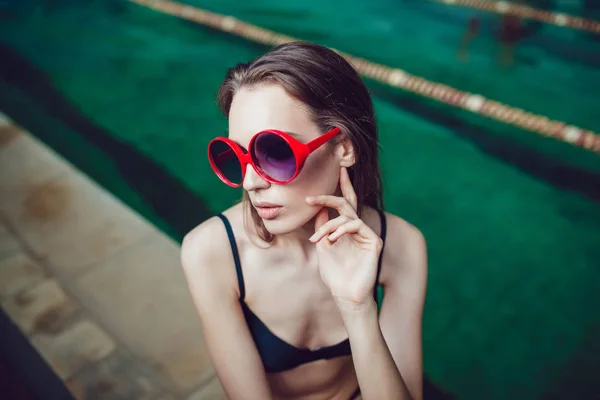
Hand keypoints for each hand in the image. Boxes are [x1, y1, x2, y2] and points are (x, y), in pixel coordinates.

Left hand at [306, 167, 382, 307]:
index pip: (346, 203)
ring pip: (347, 215)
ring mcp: (367, 234)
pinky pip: (357, 225)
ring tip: (319, 239)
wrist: (345, 295)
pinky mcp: (374, 241)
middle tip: (313, 198)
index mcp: (346, 228)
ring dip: (328, 225)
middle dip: (330, 196)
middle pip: (347, 203)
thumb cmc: (335, 274)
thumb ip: (322, 225)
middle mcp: (358, 228)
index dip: (343, 186)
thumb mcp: (323, 245)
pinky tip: (332, 240)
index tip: (339, 171)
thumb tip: (318, 207)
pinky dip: (341, 230)